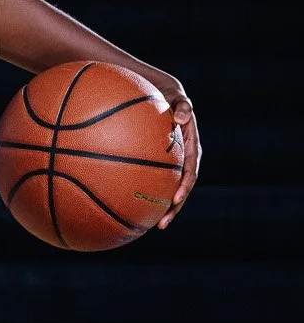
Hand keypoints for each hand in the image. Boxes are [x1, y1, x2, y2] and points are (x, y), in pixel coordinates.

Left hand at [158, 90, 200, 229]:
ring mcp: (172, 165)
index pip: (190, 173)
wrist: (165, 97)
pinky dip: (145, 194)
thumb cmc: (171, 98)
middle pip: (180, 190)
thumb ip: (183, 107)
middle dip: (173, 209)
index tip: (175, 199)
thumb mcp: (179, 99)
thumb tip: (181, 117)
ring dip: (161, 209)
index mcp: (191, 150)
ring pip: (167, 190)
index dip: (184, 187)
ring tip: (150, 225)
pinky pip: (153, 182)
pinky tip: (131, 206)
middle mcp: (183, 161)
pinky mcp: (160, 165)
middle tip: (162, 224)